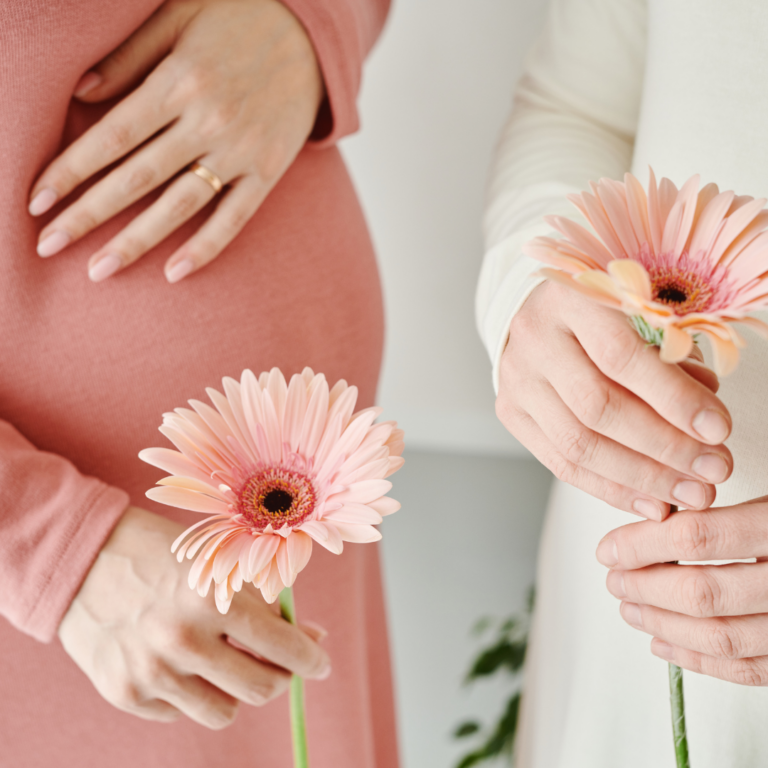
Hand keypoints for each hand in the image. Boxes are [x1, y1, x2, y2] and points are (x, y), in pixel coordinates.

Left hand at [30, 0, 323, 282]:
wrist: (311, 32)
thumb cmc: (237, 17)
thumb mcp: (179, 16)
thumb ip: (129, 56)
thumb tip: (79, 95)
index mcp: (180, 81)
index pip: (113, 136)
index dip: (71, 170)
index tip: (37, 200)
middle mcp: (209, 121)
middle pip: (137, 177)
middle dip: (88, 214)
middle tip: (48, 245)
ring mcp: (241, 151)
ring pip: (180, 205)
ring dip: (135, 241)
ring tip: (99, 270)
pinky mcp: (268, 170)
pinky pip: (235, 217)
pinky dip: (206, 247)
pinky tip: (174, 274)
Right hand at [58, 506, 329, 728]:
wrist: (83, 555)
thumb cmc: (160, 551)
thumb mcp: (217, 564)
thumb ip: (262, 603)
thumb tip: (310, 638)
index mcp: (212, 599)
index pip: (283, 646)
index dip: (311, 658)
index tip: (320, 663)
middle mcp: (183, 641)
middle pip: (260, 688)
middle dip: (280, 676)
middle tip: (278, 663)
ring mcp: (151, 673)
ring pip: (224, 712)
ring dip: (236, 690)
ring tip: (227, 663)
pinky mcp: (124, 693)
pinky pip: (180, 712)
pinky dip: (192, 693)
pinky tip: (183, 663)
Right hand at [496, 281, 732, 519]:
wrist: (545, 312)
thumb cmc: (604, 308)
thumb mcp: (644, 310)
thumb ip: (673, 355)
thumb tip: (704, 422)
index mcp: (570, 296)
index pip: (620, 356)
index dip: (672, 397)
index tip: (718, 429)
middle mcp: (534, 338)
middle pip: (596, 407)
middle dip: (663, 447)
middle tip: (713, 470)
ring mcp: (516, 378)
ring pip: (576, 444)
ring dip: (641, 477)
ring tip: (689, 493)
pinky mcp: (511, 411)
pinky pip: (560, 463)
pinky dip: (610, 488)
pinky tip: (651, 500)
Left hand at [598, 497, 767, 685]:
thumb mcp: (767, 501)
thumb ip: (716, 511)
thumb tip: (649, 520)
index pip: (697, 537)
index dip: (642, 545)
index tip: (610, 548)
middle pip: (703, 592)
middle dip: (645, 588)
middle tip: (614, 579)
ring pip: (723, 636)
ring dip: (662, 625)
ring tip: (629, 607)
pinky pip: (750, 668)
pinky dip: (698, 660)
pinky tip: (664, 642)